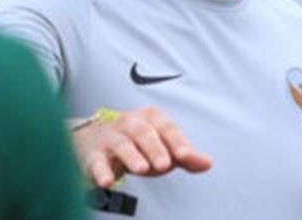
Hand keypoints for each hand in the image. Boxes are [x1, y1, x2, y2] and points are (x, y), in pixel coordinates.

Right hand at [72, 106, 212, 187]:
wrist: (96, 143)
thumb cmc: (137, 145)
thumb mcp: (163, 148)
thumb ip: (185, 156)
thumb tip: (207, 163)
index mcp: (151, 119)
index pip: (167, 128)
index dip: (177, 141)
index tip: (185, 155)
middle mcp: (130, 124)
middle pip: (143, 132)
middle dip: (155, 148)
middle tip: (164, 165)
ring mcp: (111, 138)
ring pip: (121, 144)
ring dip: (131, 156)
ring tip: (142, 169)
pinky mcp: (94, 155)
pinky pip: (97, 161)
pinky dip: (101, 171)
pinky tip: (107, 182)